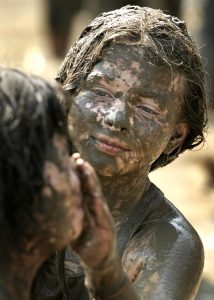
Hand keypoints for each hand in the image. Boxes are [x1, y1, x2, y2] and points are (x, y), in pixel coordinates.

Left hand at [70, 153, 116, 269]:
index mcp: (88, 205)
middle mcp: (96, 207)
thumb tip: (55, 201)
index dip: (78, 172)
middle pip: (90, 185)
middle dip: (84, 171)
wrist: (100, 260)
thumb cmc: (86, 242)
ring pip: (96, 195)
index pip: (83, 185)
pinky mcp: (107, 226)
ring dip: (91, 181)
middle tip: (77, 158)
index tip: (71, 158)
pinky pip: (101, 214)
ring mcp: (103, 215)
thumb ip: (70, 213)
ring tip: (85, 168)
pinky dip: (98, 204)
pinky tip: (94, 196)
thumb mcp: (75, 225)